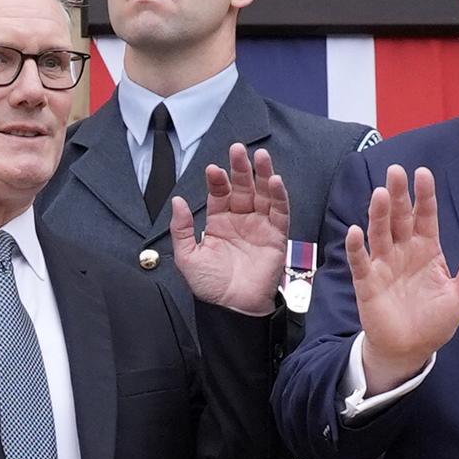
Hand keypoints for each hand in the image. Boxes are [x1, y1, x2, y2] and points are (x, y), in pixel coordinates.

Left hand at [171, 143, 289, 316]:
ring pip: (263, 194)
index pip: (220, 193)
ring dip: (263, 174)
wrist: (233, 309)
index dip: (217, 180)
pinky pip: (280, 212)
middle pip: (243, 187)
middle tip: (238, 150)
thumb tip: (177, 201)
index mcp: (219, 222)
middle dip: (241, 168)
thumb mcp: (187, 257)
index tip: (212, 169)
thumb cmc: (211, 287)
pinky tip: (275, 181)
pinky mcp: (277, 236)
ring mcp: (260, 226)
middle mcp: (241, 220)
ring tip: (261, 156)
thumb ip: (182, 229)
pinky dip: (279, 196)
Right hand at [349, 165, 458, 394]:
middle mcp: (404, 250)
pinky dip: (356, 247)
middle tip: (396, 170)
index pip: (426, 216)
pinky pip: (361, 261)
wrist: (410, 349)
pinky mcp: (367, 282)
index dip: (425, 196)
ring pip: (380, 233)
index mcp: (427, 249)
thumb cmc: (434, 321)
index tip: (424, 173)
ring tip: (381, 194)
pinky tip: (356, 231)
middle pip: (400, 217)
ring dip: (379, 214)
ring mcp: (384, 264)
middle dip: (399, 194)